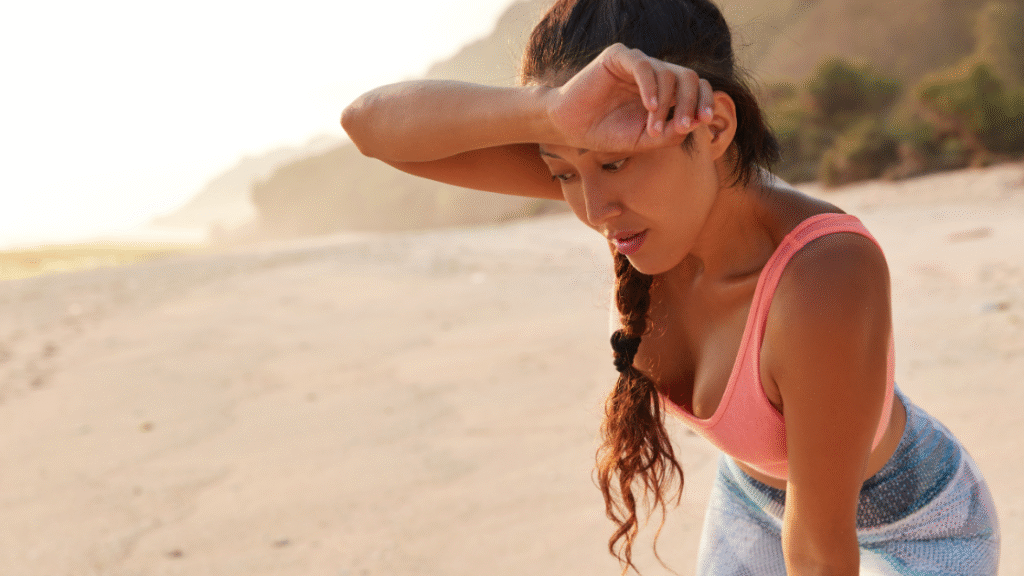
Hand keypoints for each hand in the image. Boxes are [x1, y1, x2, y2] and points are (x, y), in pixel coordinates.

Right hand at [544, 43, 713, 152]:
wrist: (570, 128)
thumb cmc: (606, 133)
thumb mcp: (643, 140)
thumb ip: (670, 133)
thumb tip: (696, 123)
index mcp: (664, 90)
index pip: (696, 87)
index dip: (705, 101)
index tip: (705, 121)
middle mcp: (654, 73)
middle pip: (688, 77)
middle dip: (690, 103)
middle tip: (684, 126)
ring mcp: (637, 63)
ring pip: (668, 73)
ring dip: (666, 104)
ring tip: (653, 128)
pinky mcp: (618, 57)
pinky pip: (644, 66)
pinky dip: (651, 88)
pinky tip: (649, 108)